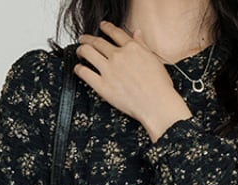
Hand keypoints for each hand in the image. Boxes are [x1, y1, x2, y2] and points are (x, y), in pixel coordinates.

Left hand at [73, 20, 193, 141]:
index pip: (115, 32)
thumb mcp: (154, 60)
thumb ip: (142, 45)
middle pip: (98, 41)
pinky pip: (85, 73)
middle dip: (88, 38)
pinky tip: (77, 68)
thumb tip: (137, 33)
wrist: (157, 104)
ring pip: (88, 52)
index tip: (102, 27)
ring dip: (81, 49)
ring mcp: (109, 70)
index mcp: (132, 48)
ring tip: (79, 51)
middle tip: (84, 39)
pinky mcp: (103, 86)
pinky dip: (78, 69)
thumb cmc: (160, 86)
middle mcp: (118, 56)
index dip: (106, 28)